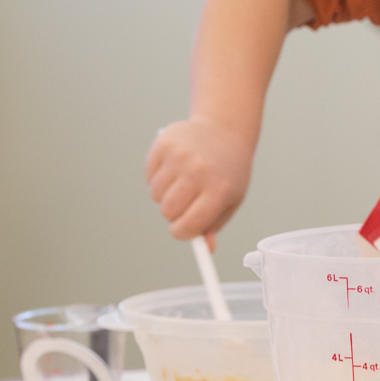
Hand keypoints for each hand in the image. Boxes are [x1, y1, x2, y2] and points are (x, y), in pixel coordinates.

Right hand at [145, 118, 253, 242]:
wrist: (225, 131)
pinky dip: (158, 177)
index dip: (183, 232)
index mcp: (219, 189)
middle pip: (168, 212)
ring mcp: (180, 156)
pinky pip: (149, 176)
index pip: (188, 225)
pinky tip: (175, 166)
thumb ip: (214, 224)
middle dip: (174, 213)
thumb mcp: (230, 199)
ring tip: (184, 180)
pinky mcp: (164, 144)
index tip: (183, 229)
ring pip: (156, 195)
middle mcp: (199, 172)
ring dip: (166, 194)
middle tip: (187, 201)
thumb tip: (206, 249)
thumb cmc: (228, 172)